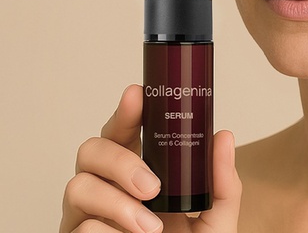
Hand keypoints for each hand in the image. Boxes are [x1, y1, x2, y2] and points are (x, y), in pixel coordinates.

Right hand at [60, 85, 240, 232]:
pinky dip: (107, 231)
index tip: (137, 94)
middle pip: (92, 149)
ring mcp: (88, 215)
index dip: (125, 109)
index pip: (125, 130)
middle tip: (152, 185)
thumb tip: (223, 135)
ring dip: (116, 203)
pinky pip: (79, 228)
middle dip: (120, 161)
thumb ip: (222, 181)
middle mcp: (107, 186)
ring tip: (150, 225)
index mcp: (139, 169)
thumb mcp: (216, 217)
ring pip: (77, 184)